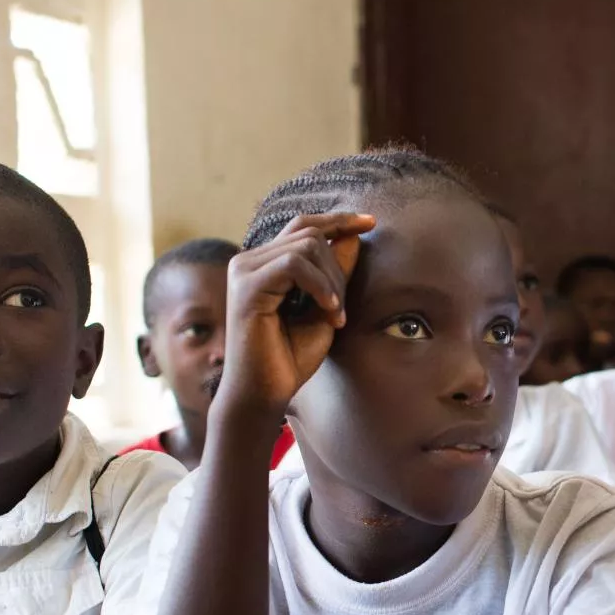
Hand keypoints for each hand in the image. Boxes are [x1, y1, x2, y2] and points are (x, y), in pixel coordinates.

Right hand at [219, 212, 376, 424]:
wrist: (265, 394)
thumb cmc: (290, 358)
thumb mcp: (325, 308)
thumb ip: (335, 274)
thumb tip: (353, 236)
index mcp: (264, 263)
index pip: (303, 226)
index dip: (338, 220)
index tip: (370, 222)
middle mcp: (249, 260)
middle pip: (309, 233)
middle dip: (338, 267)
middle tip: (342, 310)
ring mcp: (244, 270)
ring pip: (305, 246)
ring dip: (332, 281)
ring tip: (335, 315)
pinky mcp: (247, 286)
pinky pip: (294, 265)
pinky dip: (320, 285)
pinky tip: (329, 311)